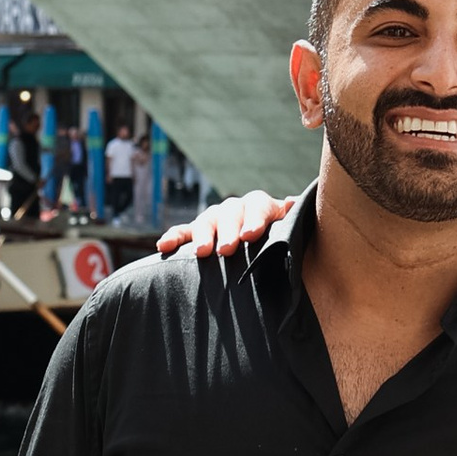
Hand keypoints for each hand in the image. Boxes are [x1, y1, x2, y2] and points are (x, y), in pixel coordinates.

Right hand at [156, 185, 296, 258]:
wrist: (262, 251)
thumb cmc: (279, 243)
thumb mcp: (289, 233)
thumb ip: (291, 221)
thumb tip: (293, 202)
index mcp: (260, 207)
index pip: (257, 206)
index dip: (254, 219)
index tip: (250, 235)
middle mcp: (235, 210)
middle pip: (230, 214)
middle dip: (228, 231)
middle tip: (227, 250)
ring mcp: (214, 220)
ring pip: (206, 221)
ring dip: (203, 235)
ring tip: (202, 253)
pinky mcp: (195, 233)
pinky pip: (182, 232)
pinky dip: (173, 237)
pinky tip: (163, 246)